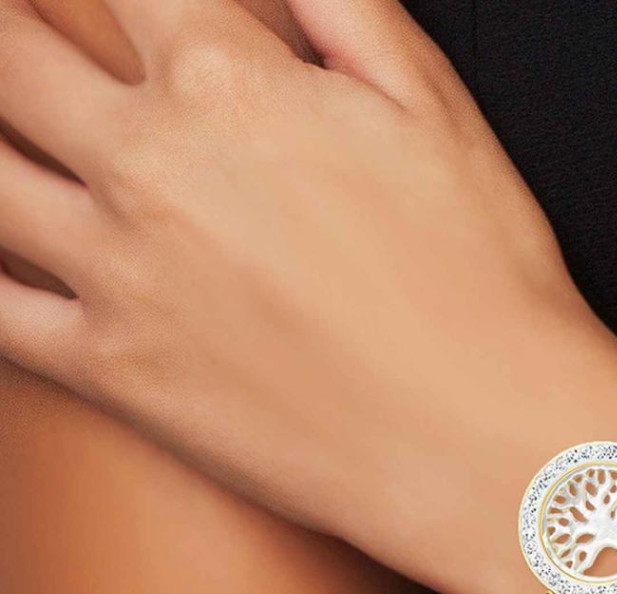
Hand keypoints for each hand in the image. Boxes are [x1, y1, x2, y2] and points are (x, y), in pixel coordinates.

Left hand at [0, 0, 616, 593]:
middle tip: (10, 35)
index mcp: (233, 84)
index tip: (105, 2)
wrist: (485, 444)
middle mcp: (151, 164)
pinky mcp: (117, 375)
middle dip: (3, 31)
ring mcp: (121, 273)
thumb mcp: (438, 112)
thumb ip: (342, 10)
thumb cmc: (485, 289)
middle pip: (9, 54)